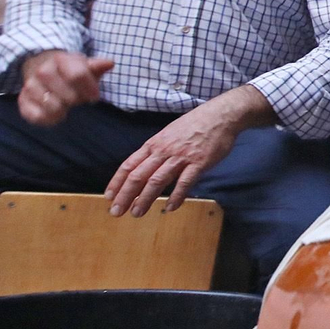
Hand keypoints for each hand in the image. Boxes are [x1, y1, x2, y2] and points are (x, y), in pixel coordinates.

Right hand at [19, 50, 114, 125]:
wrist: (43, 69)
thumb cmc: (70, 70)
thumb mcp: (84, 65)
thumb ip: (97, 66)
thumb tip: (109, 63)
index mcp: (60, 59)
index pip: (77, 75)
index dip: (90, 90)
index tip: (94, 97)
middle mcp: (43, 71)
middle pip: (67, 95)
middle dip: (77, 100)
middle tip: (77, 99)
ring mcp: (31, 86)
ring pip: (52, 106)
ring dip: (64, 110)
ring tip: (66, 106)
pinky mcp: (23, 100)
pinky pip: (35, 116)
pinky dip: (48, 119)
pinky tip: (56, 115)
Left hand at [104, 102, 236, 216]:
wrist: (220, 115)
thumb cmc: (195, 125)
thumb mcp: (169, 134)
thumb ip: (158, 151)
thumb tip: (146, 168)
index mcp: (154, 144)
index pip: (130, 165)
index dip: (117, 182)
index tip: (109, 197)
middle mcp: (164, 150)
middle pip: (139, 175)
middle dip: (125, 195)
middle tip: (117, 212)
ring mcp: (181, 156)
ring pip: (157, 180)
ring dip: (145, 198)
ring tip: (137, 213)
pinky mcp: (199, 162)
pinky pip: (185, 182)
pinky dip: (176, 196)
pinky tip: (170, 208)